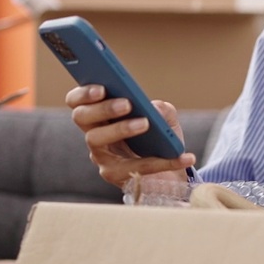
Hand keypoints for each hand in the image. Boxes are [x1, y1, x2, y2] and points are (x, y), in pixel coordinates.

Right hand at [66, 84, 194, 187]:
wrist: (170, 176)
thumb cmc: (160, 142)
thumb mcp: (165, 120)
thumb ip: (161, 110)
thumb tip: (154, 108)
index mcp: (101, 115)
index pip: (77, 101)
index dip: (83, 93)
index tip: (101, 87)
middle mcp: (94, 134)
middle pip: (81, 117)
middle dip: (102, 107)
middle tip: (126, 103)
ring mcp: (101, 156)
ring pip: (95, 139)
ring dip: (121, 128)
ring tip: (145, 123)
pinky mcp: (115, 175)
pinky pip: (135, 167)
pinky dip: (163, 161)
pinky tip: (185, 156)